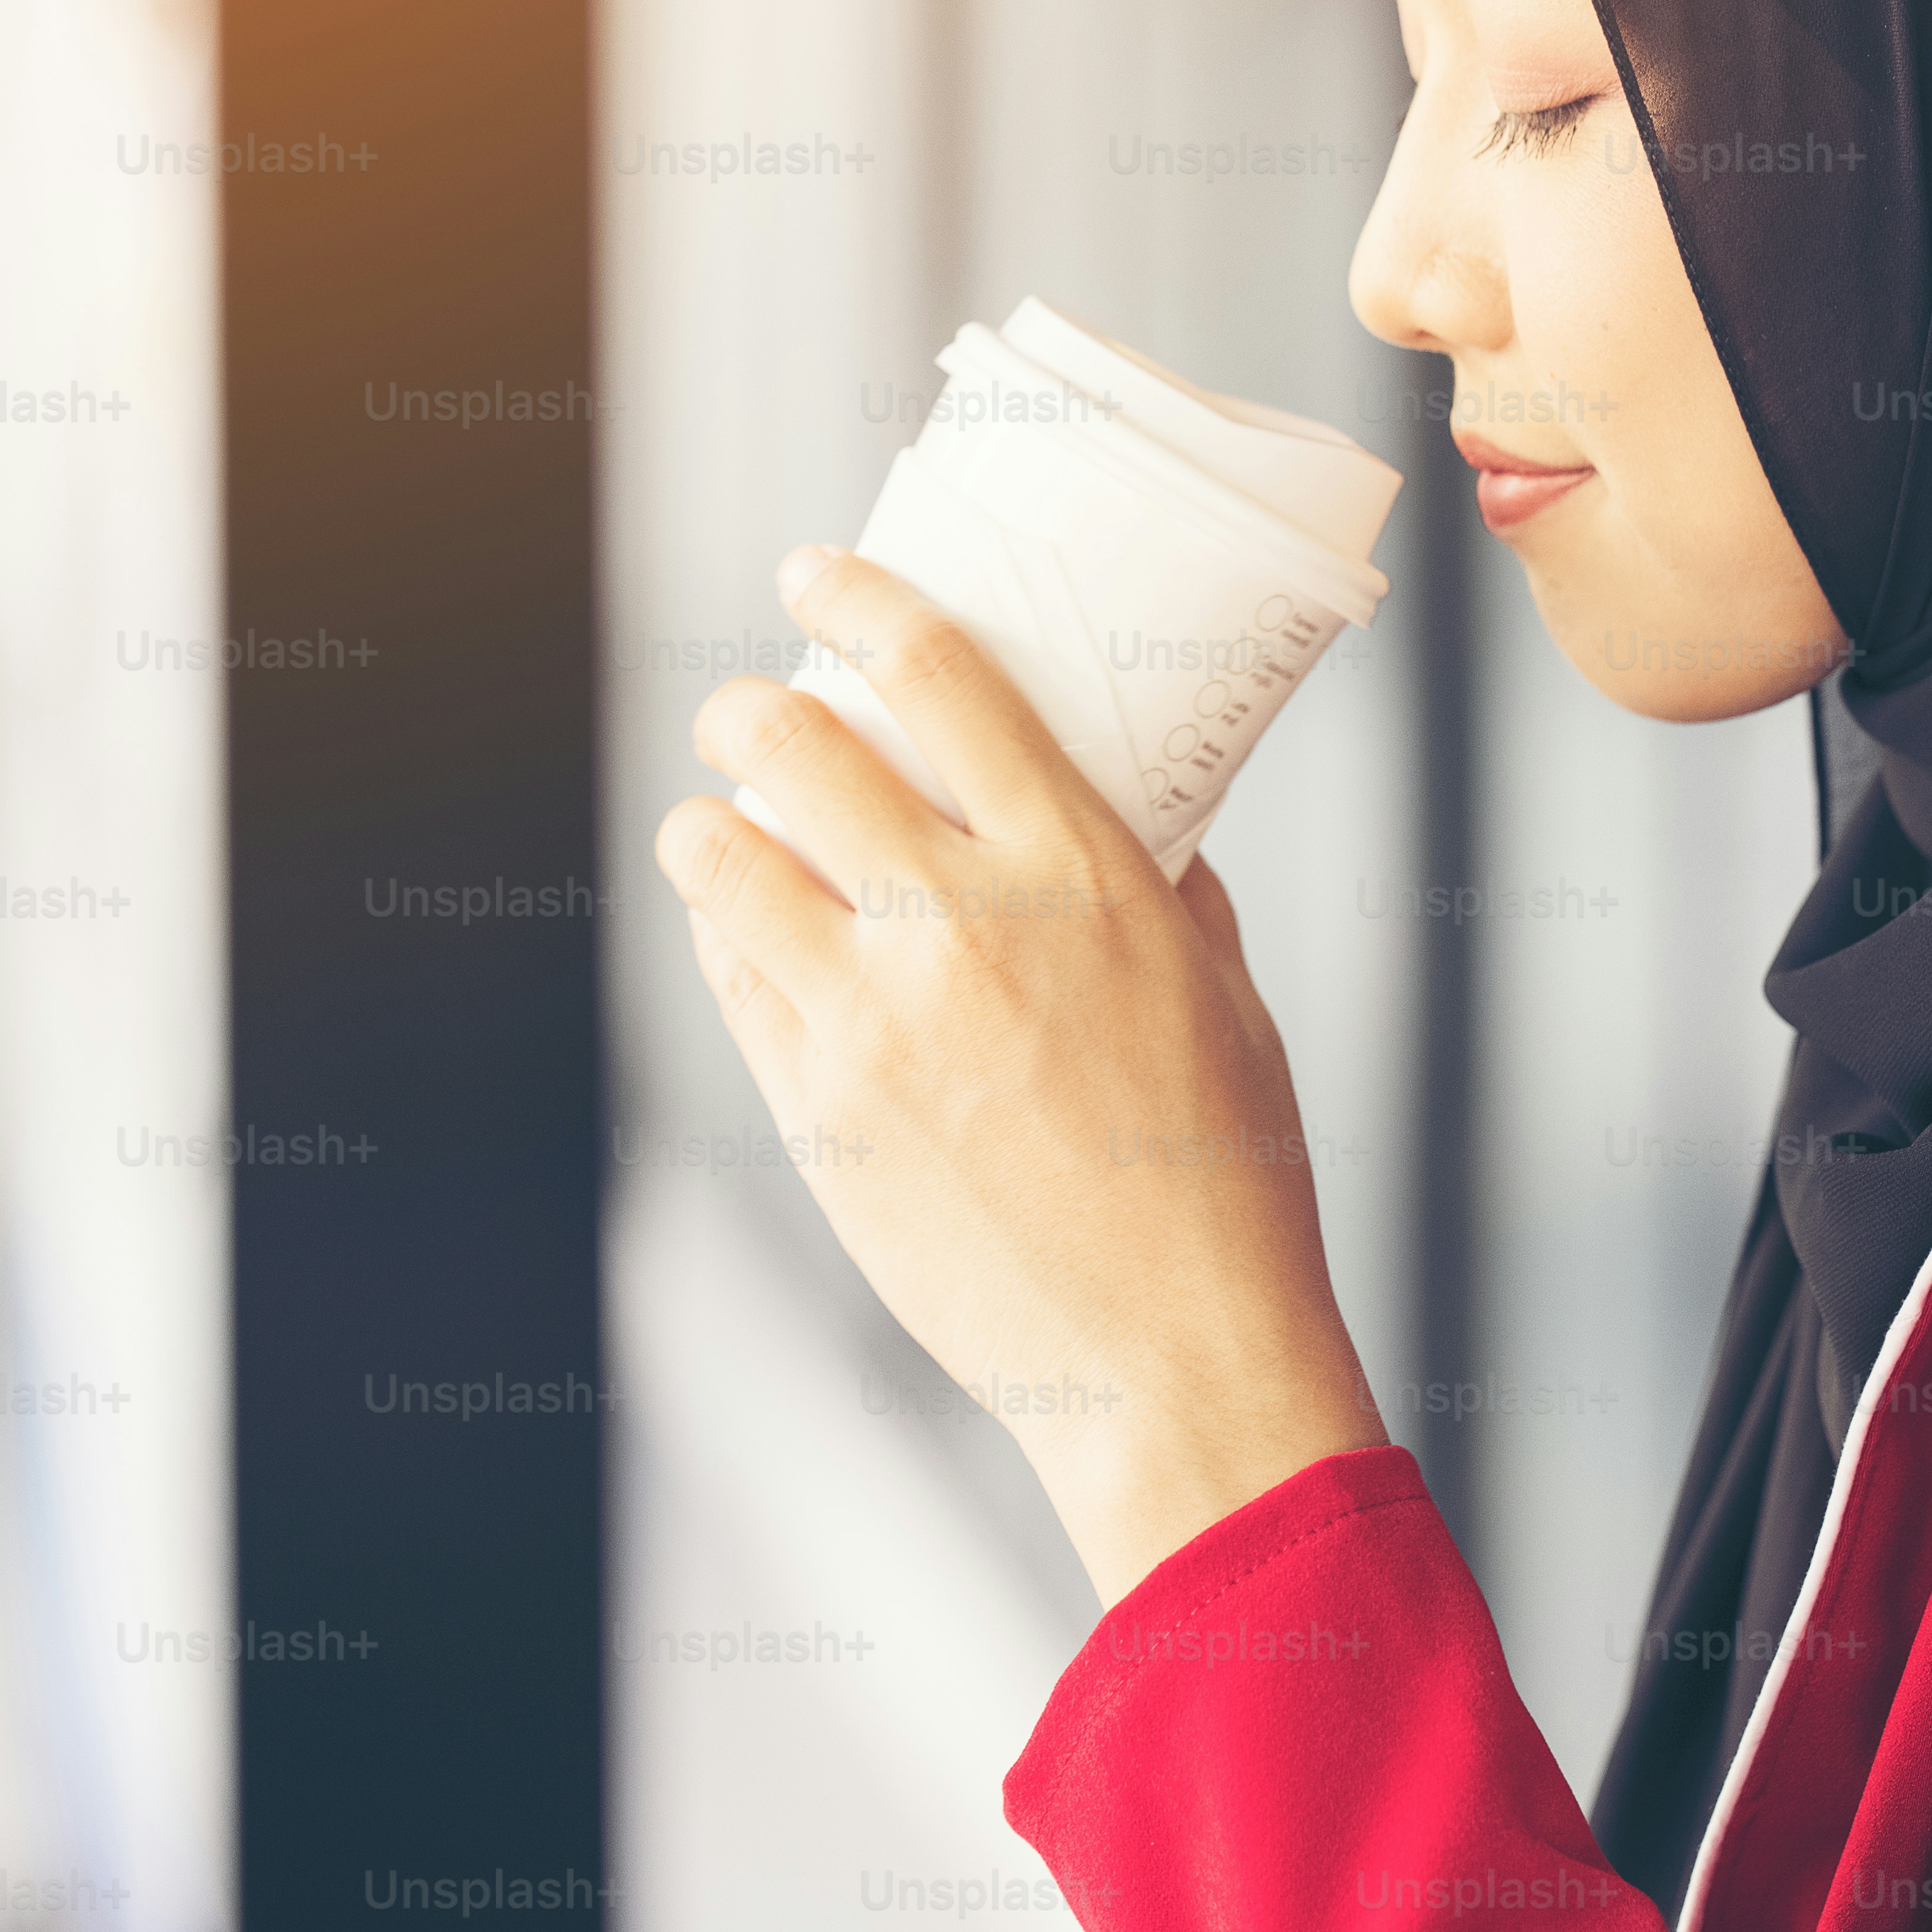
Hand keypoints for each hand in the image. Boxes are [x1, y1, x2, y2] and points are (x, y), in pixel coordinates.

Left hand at [654, 546, 1386, 1601]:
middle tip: (745, 716)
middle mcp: (961, 926)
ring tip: (722, 827)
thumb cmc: (1222, 1174)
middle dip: (745, 710)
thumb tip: (1124, 817)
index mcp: (1077, 871)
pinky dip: (727, 940)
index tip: (811, 575)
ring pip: (721, 859)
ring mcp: (873, 1020)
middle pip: (792, 745)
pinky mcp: (819, 1110)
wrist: (1173, 1356)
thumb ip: (1161, 887)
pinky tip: (749, 939)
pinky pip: (731, 981)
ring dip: (709, 825)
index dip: (854, 599)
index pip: (936, 675)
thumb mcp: (1220, 992)